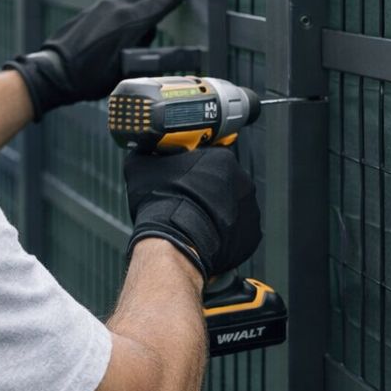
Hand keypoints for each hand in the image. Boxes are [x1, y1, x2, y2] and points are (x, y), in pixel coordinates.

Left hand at [2, 0, 186, 119]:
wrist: (53, 73)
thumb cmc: (89, 78)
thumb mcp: (126, 72)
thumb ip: (149, 57)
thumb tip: (169, 50)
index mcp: (128, 21)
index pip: (158, 2)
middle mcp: (115, 7)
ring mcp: (100, 7)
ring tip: (151, 10)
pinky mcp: (89, 12)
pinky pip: (115, 3)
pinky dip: (127, 6)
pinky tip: (128, 21)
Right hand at [123, 147, 261, 279]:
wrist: (173, 240)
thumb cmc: (162, 203)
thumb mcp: (141, 167)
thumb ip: (145, 153)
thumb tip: (141, 150)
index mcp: (222, 159)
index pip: (210, 159)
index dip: (193, 170)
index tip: (181, 179)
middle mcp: (242, 182)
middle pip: (224, 184)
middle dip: (207, 192)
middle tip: (186, 201)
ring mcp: (250, 210)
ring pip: (232, 208)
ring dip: (217, 213)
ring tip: (193, 221)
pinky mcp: (250, 236)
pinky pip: (237, 233)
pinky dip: (224, 236)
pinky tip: (204, 236)